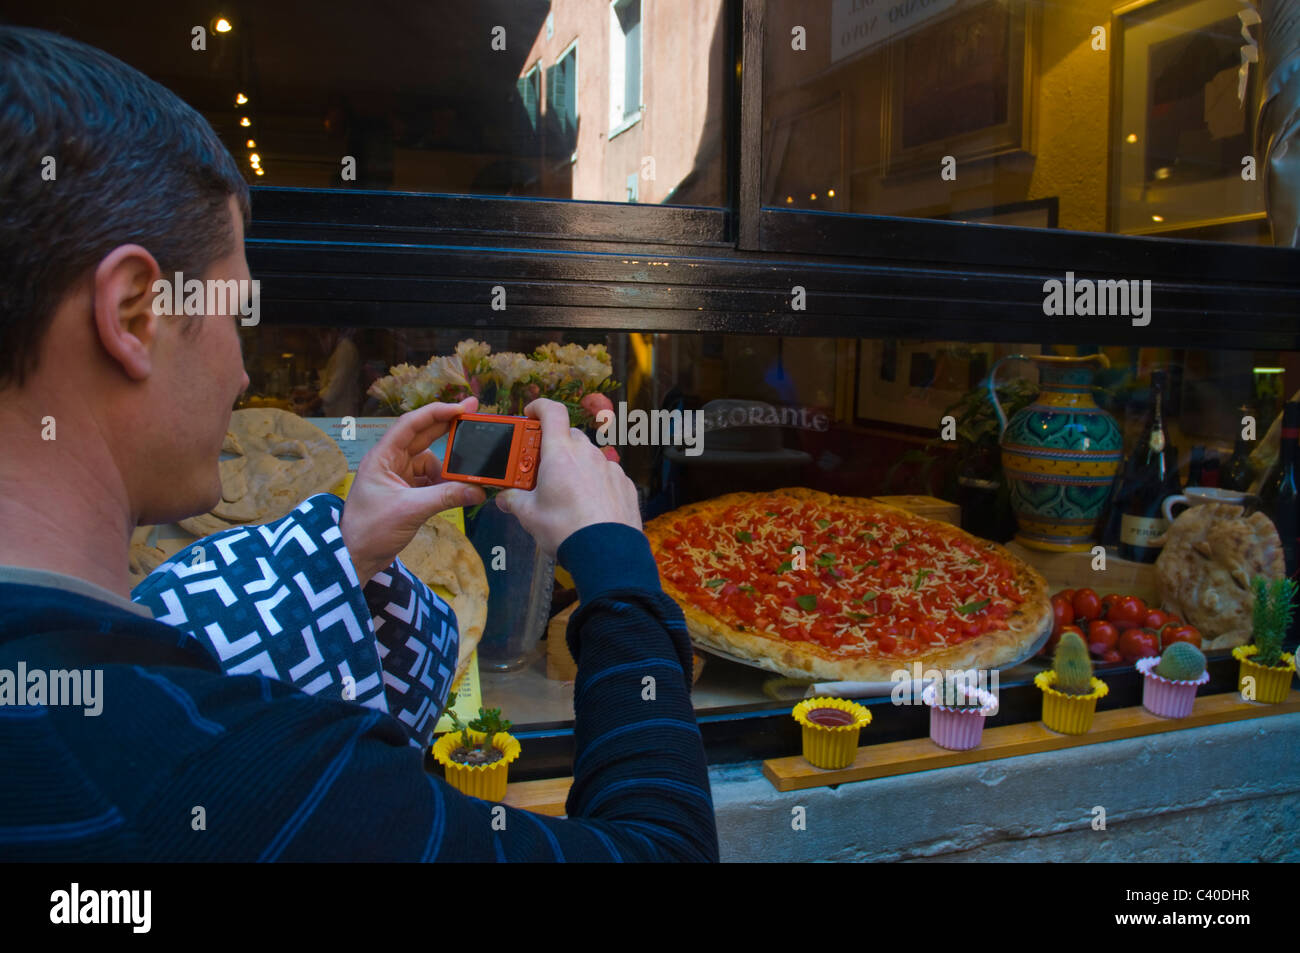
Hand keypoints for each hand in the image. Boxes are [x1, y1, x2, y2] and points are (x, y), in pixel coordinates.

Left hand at [339, 397, 485, 586]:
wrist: (354, 557)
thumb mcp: (411, 510)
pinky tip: (454, 492)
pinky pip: (429, 480)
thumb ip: (446, 497)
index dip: (437, 412)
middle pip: (423, 437)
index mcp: (383, 457)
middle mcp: (390, 462)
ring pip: (430, 461)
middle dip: (448, 428)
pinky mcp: (404, 493)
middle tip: (474, 417)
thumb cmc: (369, 530)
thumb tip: (477, 490)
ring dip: (446, 469)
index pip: (411, 424)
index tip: (462, 408)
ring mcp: (397, 477)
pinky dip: (443, 484)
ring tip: (463, 480)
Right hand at [496, 398, 640, 555]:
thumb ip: (514, 501)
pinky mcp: (624, 484)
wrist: (606, 553)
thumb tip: (505, 498)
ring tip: (564, 492)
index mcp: (560, 453)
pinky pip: (606, 474)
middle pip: (569, 436)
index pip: (551, 411)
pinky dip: (595, 482)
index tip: (530, 414)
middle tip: (540, 467)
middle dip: (553, 446)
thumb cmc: (566, 530)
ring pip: (588, 456)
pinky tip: (587, 505)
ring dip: (575, 465)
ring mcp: (609, 468)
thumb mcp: (530, 515)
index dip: (539, 407)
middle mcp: (587, 454)